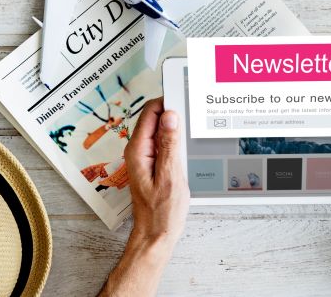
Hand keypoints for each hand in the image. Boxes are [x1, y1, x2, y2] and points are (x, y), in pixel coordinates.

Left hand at [99, 98, 188, 296]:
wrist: (156, 234)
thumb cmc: (162, 213)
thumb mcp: (170, 177)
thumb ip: (170, 145)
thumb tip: (170, 117)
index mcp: (138, 151)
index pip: (150, 112)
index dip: (167, 101)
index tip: (184, 96)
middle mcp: (138, 151)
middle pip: (155, 118)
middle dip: (173, 111)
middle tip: (192, 110)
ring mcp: (145, 157)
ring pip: (161, 130)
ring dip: (175, 126)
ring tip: (191, 127)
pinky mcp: (153, 164)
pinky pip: (164, 143)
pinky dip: (175, 139)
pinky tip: (187, 144)